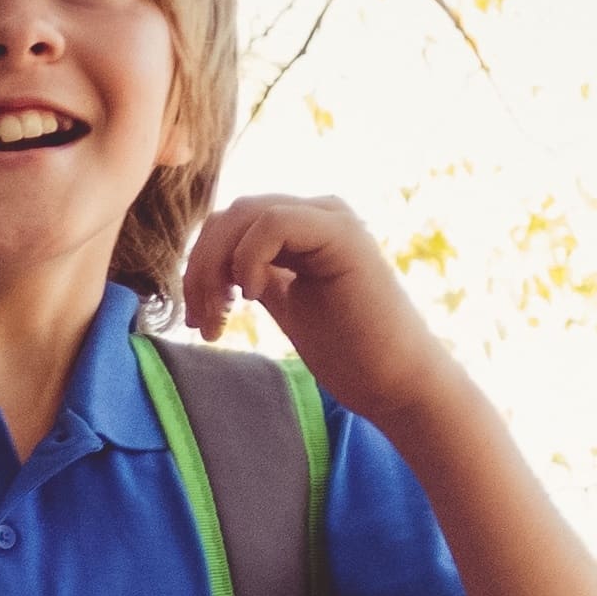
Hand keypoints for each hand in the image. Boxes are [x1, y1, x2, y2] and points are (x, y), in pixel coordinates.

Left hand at [179, 192, 451, 422]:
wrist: (397, 382)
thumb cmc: (348, 352)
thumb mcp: (287, 304)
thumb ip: (256, 275)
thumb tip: (212, 268)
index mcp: (304, 228)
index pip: (229, 224)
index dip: (199, 268)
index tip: (201, 323)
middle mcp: (318, 213)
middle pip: (229, 216)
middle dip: (200, 270)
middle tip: (202, 324)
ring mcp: (332, 219)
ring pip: (242, 213)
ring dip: (214, 268)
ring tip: (221, 318)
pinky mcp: (343, 235)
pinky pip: (273, 223)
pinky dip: (247, 259)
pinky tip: (253, 298)